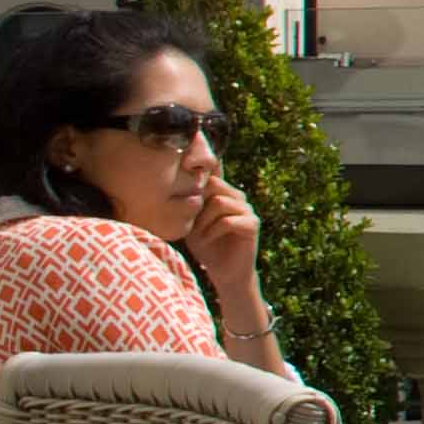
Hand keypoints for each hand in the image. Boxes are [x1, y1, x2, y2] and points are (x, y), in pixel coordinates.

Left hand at [181, 166, 264, 299]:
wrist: (225, 273)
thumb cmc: (205, 247)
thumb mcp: (192, 223)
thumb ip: (189, 205)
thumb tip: (170, 185)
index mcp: (224, 194)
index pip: (214, 172)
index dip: (204, 165)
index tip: (192, 150)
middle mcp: (238, 197)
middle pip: (214, 185)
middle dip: (198, 204)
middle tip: (190, 222)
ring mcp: (247, 210)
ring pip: (220, 202)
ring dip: (203, 221)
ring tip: (198, 235)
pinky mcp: (252, 225)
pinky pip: (228, 220)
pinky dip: (212, 231)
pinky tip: (206, 241)